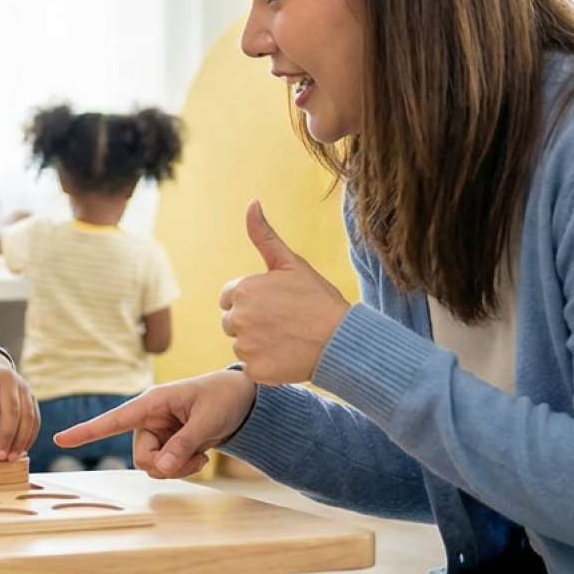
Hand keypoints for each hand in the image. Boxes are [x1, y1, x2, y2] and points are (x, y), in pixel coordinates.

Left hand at [0, 349, 38, 460]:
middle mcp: (9, 380)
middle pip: (12, 410)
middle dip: (7, 436)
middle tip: (0, 456)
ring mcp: (24, 388)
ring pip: (28, 416)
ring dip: (21, 439)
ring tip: (13, 457)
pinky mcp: (33, 396)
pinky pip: (35, 418)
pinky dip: (30, 436)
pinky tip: (22, 449)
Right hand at [54, 371, 257, 478]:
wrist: (242, 401)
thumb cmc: (223, 398)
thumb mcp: (208, 420)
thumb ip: (184, 444)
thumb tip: (162, 467)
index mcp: (152, 402)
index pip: (114, 419)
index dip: (87, 431)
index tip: (61, 439)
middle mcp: (149, 418)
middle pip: (140, 456)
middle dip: (164, 464)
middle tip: (194, 458)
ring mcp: (158, 433)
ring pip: (152, 465)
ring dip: (177, 468)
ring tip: (200, 455)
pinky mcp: (167, 444)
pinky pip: (165, 467)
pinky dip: (183, 468)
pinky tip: (200, 455)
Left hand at [218, 200, 351, 383]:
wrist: (343, 339)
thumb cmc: (318, 298)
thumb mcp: (291, 262)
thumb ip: (263, 235)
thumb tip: (251, 202)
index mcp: (243, 290)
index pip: (230, 298)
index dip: (253, 301)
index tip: (276, 304)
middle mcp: (238, 318)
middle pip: (232, 323)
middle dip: (252, 322)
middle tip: (284, 322)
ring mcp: (246, 346)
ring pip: (241, 346)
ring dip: (258, 344)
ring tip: (287, 338)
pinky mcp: (255, 370)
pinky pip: (252, 367)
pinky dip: (266, 365)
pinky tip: (287, 355)